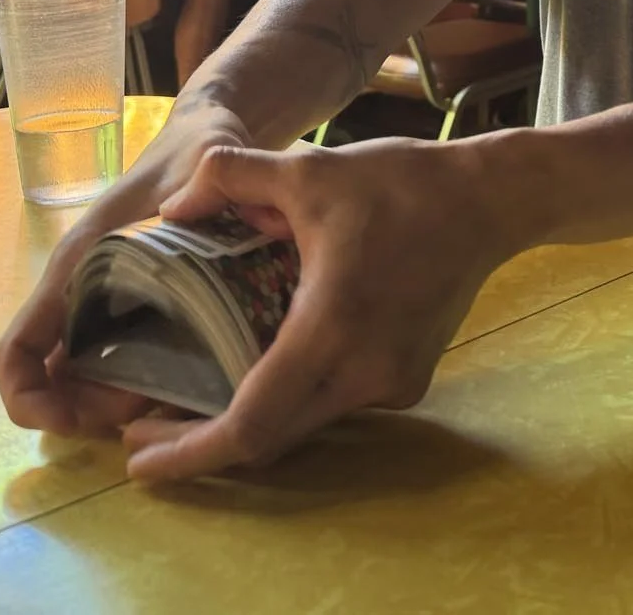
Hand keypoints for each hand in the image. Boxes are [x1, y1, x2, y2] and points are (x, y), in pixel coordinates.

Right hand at [0, 103, 250, 436]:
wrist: (211, 130)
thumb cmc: (199, 148)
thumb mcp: (203, 167)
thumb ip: (198, 192)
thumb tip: (180, 221)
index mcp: (80, 261)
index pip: (18, 349)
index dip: (32, 400)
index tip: (81, 421)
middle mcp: (82, 285)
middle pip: (52, 378)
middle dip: (86, 410)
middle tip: (146, 406)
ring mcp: (107, 296)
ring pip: (83, 376)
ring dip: (112, 402)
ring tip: (169, 397)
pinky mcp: (136, 300)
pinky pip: (116, 359)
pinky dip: (137, 383)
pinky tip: (185, 383)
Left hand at [120, 136, 522, 481]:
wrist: (492, 199)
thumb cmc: (403, 183)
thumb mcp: (309, 169)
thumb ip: (232, 178)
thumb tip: (175, 206)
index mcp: (330, 328)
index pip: (251, 424)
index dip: (190, 453)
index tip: (140, 461)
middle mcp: (363, 373)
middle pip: (269, 438)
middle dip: (202, 443)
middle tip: (146, 425)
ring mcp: (392, 383)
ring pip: (302, 424)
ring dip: (248, 418)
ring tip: (193, 393)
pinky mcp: (409, 380)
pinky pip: (335, 403)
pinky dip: (292, 396)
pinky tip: (264, 363)